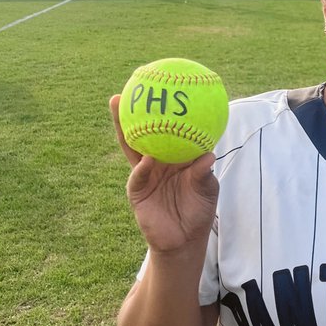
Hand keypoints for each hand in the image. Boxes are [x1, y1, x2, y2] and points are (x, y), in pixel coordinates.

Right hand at [110, 95, 218, 254]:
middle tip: (128, 87)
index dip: (165, 109)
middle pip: (144, 129)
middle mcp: (157, 158)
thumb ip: (204, 173)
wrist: (184, 239)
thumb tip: (208, 154)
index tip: (163, 87)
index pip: (169, 126)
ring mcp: (144, 172)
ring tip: (118, 107)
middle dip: (134, 109)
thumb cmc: (199, 210)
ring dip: (124, 127)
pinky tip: (147, 159)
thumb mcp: (207, 189)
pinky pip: (139, 175)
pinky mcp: (136, 190)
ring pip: (132, 146)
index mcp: (175, 154)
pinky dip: (143, 167)